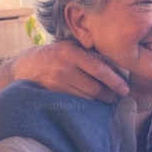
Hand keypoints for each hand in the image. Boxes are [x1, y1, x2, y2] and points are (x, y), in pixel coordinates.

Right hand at [9, 40, 128, 101]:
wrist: (26, 67)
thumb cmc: (55, 55)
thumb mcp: (71, 48)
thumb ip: (90, 55)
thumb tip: (115, 67)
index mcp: (72, 53)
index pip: (99, 69)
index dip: (114, 81)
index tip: (125, 89)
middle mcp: (64, 68)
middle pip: (94, 88)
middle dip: (110, 94)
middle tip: (118, 96)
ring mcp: (58, 84)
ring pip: (87, 97)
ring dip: (100, 101)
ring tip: (108, 99)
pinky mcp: (54, 95)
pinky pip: (77, 102)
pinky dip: (87, 103)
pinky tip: (93, 102)